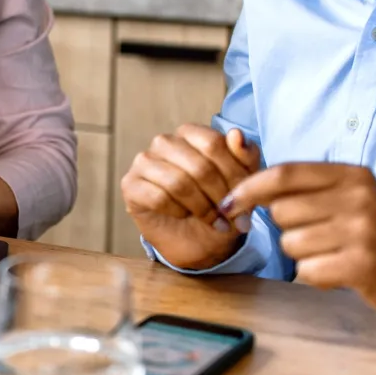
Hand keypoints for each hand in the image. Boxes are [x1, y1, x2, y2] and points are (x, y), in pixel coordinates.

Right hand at [121, 125, 260, 270]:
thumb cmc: (218, 205)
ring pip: (179, 183)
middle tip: (229, 215)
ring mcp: (144, 162)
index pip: (213, 143)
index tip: (243, 196)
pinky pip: (159, 197)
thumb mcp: (242, 181)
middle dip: (219, 197)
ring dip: (201, 207)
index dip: (232, 174)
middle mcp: (164, 142)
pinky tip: (183, 215)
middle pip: (199, 166)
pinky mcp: (131, 185)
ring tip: (211, 219)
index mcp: (190, 133)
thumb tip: (237, 133)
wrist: (199, 241)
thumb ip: (245, 155)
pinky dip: (178, 211)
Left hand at [219, 163, 375, 324]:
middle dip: (288, 229)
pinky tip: (341, 273)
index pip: (284, 173)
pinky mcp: (363, 265)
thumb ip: (306, 189)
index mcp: (353, 175)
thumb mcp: (350, 199)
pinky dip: (316, 277)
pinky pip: (306, 271)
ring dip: (304, 256)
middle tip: (321, 238)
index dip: (249, 188)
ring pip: (290, 243)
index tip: (228, 204)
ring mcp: (363, 231)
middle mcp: (360, 197)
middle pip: (282, 211)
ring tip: (335, 255)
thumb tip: (245, 186)